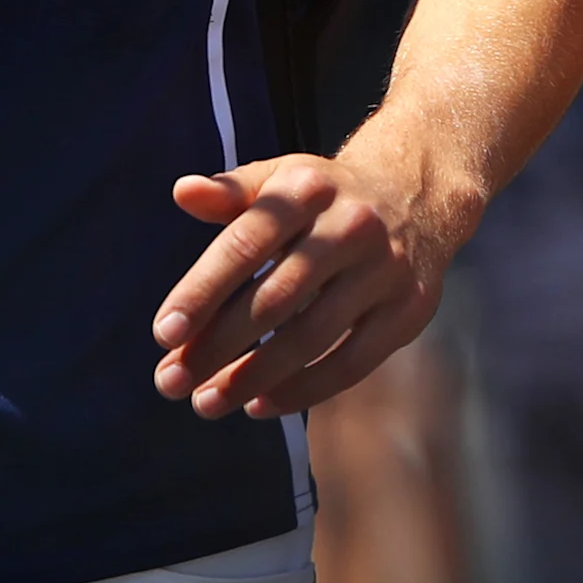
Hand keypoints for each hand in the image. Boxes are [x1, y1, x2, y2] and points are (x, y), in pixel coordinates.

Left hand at [151, 120, 478, 420]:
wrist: (419, 194)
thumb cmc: (326, 197)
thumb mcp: (281, 178)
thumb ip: (231, 192)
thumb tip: (182, 192)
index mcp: (308, 187)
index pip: (246, 242)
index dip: (203, 290)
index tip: (164, 334)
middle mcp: (352, 225)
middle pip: (275, 297)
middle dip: (218, 346)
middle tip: (171, 382)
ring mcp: (386, 269)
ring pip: (311, 336)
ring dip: (253, 377)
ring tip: (207, 403)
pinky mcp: (409, 309)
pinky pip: (352, 362)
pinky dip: (303, 389)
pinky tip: (260, 405)